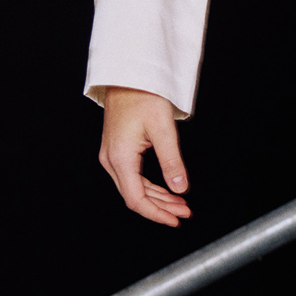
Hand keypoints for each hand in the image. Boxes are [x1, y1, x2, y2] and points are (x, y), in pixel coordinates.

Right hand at [99, 87, 190, 225]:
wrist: (129, 75)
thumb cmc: (143, 95)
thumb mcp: (163, 129)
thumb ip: (172, 162)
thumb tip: (181, 189)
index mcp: (120, 157)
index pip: (136, 199)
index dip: (157, 214)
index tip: (176, 220)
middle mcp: (111, 160)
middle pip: (135, 196)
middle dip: (161, 208)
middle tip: (184, 212)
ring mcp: (112, 155)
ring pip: (134, 188)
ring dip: (157, 198)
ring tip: (180, 204)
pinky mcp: (117, 150)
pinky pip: (133, 176)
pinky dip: (150, 186)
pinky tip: (166, 190)